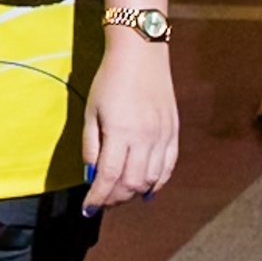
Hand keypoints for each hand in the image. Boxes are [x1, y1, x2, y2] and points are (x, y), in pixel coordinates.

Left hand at [84, 31, 180, 208]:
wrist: (141, 53)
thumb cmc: (110, 79)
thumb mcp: (91, 111)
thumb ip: (90, 146)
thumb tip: (91, 176)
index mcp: (120, 132)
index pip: (108, 177)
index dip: (97, 198)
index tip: (88, 208)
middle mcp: (144, 137)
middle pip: (131, 183)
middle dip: (114, 199)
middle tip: (102, 201)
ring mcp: (162, 135)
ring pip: (151, 179)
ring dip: (134, 192)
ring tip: (120, 193)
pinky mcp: (173, 131)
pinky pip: (168, 166)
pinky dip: (158, 183)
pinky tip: (147, 189)